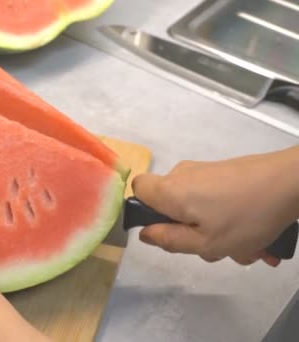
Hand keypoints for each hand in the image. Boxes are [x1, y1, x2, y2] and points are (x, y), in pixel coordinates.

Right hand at [132, 147, 298, 266]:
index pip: (136, 189)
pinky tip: (255, 235)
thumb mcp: (205, 243)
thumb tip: (146, 233)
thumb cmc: (245, 216)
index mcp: (170, 191)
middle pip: (170, 204)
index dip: (143, 210)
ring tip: (245, 246)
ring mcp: (205, 172)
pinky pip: (216, 200)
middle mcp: (182, 175)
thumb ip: (169, 240)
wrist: (292, 182)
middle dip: (188, 229)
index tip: (164, 228)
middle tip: (213, 246)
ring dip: (216, 230)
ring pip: (197, 207)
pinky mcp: (226, 172)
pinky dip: (230, 218)